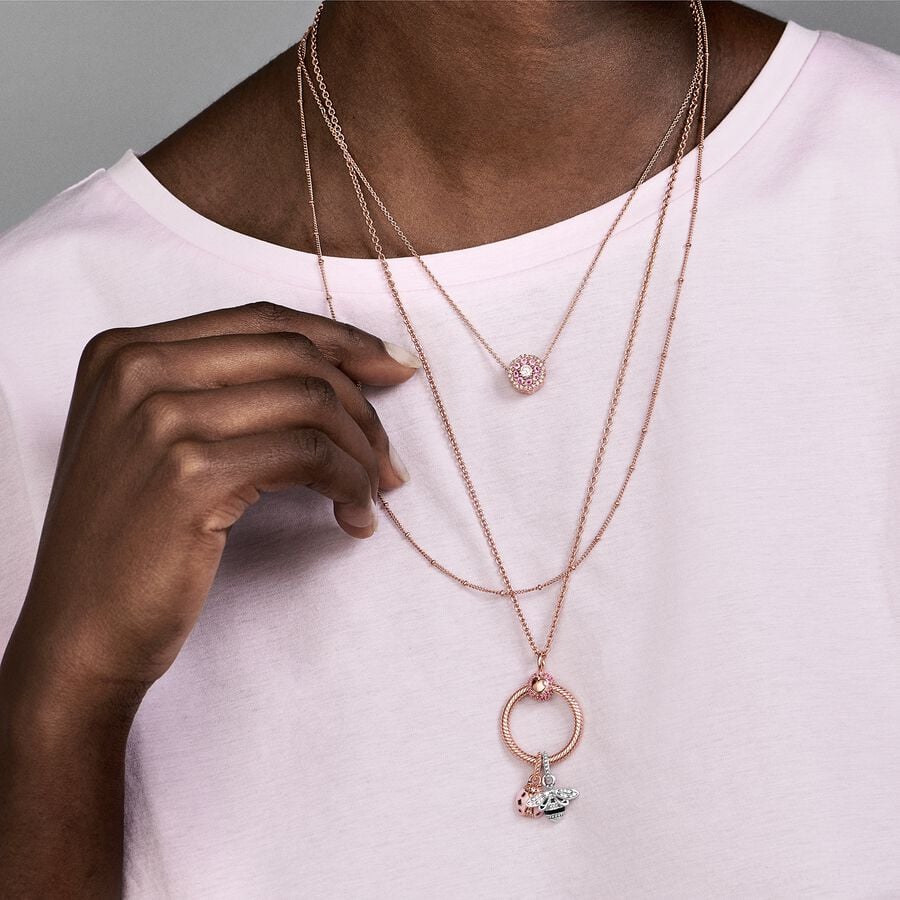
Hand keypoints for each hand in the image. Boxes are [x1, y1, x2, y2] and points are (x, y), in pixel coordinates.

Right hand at [1, 301, 419, 721]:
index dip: (342, 341)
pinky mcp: (191, 474)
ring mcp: (161, 418)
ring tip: (374, 492)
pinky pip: (308, 455)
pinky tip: (354, 515)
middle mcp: (138, 369)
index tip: (394, 367)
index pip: (263, 322)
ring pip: (311, 402)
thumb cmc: (130, 544)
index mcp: (126, 351)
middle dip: (361, 404)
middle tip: (388, 456)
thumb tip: (334, 375)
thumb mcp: (155, 443)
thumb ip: (221, 394)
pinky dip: (348, 482)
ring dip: (362, 450)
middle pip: (294, 355)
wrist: (79, 633)